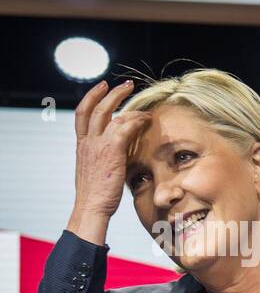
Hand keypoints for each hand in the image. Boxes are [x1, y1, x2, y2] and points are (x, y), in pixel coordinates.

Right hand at [67, 80, 151, 244]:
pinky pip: (124, 129)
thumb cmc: (97, 195)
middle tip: (123, 84)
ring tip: (138, 96)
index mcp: (82, 145)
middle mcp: (87, 142)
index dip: (91, 98)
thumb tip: (116, 154)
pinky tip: (145, 119)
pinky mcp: (111, 152)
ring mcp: (98, 146)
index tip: (101, 88)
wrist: (92, 207)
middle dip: (109, 93)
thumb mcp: (96, 171)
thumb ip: (103, 157)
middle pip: (95, 108)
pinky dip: (135, 121)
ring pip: (110, 114)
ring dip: (125, 102)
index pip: (82, 114)